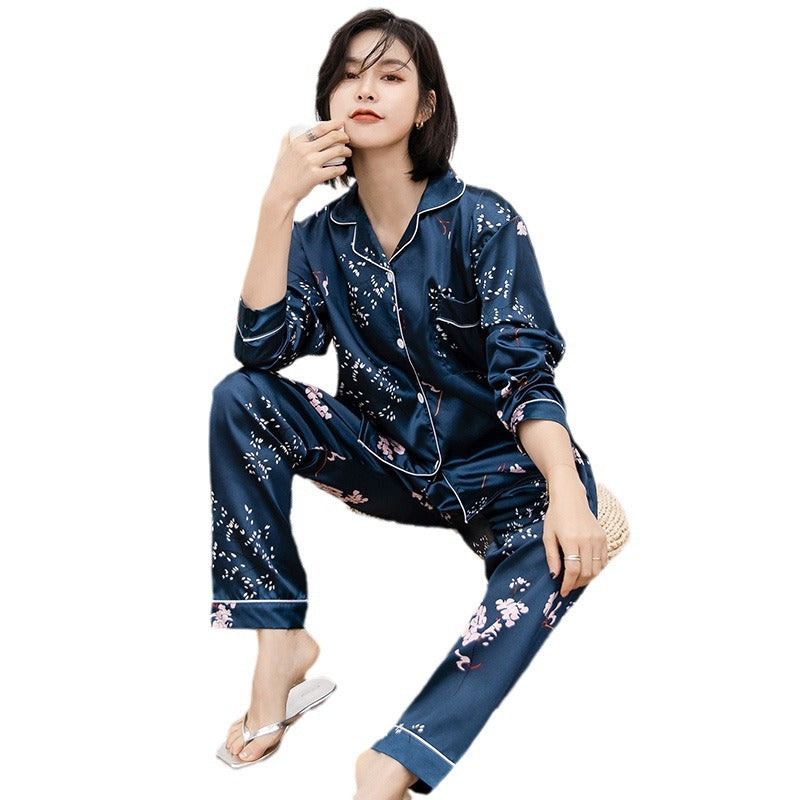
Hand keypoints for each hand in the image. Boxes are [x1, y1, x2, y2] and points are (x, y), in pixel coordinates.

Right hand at [264, 119, 351, 207]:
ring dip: (346, 150)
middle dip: (343, 136)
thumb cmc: (282, 175)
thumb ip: (286, 141)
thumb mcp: (281, 154)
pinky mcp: (315, 176)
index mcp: (297, 143)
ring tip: (348, 152)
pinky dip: (342, 168)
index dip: (332, 124)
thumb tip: (290, 131)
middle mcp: (304, 151)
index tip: (341, 124)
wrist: (281, 194)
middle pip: (330, 138)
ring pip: (335, 152)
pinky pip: (334, 170)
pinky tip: (343, 168)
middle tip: (348, 138)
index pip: (319, 129)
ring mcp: (310, 163)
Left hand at [542, 467, 607, 596]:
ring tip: (577, 581)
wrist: (570, 498)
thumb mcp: (548, 535)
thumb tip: (555, 576)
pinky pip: (603, 560)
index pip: (573, 569)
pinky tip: (586, 571)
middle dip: (577, 584)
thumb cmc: (556, 516)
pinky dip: (597, 569)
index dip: (568, 584)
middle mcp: (587, 540)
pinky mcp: (603, 537)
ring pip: (597, 568)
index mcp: (571, 539)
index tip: (563, 591)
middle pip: (586, 571)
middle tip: (569, 587)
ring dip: (587, 579)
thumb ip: (552, 556)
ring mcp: (597, 539)